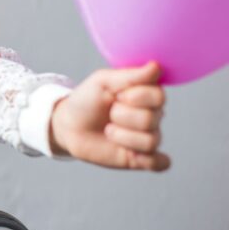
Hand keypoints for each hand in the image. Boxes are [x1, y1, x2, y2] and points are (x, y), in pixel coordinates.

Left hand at [49, 60, 169, 170]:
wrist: (69, 125)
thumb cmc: (86, 100)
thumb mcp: (102, 81)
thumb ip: (129, 76)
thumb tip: (156, 67)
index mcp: (146, 94)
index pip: (158, 96)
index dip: (134, 97)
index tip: (116, 95)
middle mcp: (152, 115)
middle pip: (151, 119)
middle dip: (121, 116)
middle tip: (109, 113)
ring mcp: (148, 137)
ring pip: (151, 141)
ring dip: (122, 136)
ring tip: (108, 130)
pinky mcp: (142, 158)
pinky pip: (160, 163)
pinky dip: (147, 160)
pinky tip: (132, 154)